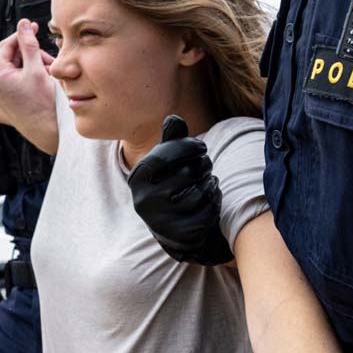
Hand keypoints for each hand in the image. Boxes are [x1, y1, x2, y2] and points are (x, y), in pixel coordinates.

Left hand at [0, 19, 55, 122]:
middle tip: (49, 59)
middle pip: (12, 56)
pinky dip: (30, 74)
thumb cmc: (43, 103)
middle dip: (31, 54)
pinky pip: (16, 78)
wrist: (47, 131)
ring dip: (33, 64)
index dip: (22, 35)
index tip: (35, 27)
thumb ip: (29, 43)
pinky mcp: (4, 97)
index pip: (6, 45)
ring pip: (16, 67)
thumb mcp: (37, 68)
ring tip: (49, 72)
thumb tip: (24, 23)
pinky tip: (44, 79)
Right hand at [127, 115, 233, 264]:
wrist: (172, 227)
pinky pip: (209, 209)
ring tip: (208, 181)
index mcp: (137, 178)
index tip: (202, 147)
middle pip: (187, 173)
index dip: (188, 147)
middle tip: (206, 166)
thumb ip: (171, 140)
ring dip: (211, 182)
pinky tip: (211, 197)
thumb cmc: (171, 184)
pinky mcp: (180, 234)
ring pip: (200, 191)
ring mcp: (161, 220)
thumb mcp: (166, 162)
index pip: (164, 156)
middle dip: (204, 165)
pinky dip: (215, 200)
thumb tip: (174, 119)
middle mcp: (143, 200)